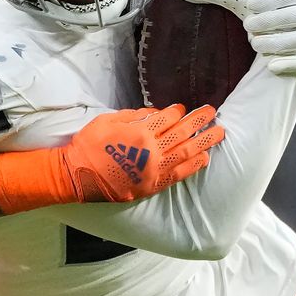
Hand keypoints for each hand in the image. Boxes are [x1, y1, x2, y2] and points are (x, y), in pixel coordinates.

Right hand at [62, 103, 223, 202]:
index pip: (167, 118)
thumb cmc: (88, 145)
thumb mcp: (107, 120)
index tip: (184, 108)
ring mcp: (153, 170)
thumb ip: (133, 115)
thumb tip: (156, 113)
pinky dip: (193, 166)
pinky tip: (205, 158)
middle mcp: (150, 150)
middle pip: (182, 133)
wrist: (77, 176)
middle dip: (199, 121)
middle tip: (212, 113)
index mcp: (139, 132)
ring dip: (204, 142)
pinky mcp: (151, 186)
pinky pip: (178, 175)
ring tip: (219, 133)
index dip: (178, 112)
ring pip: (186, 153)